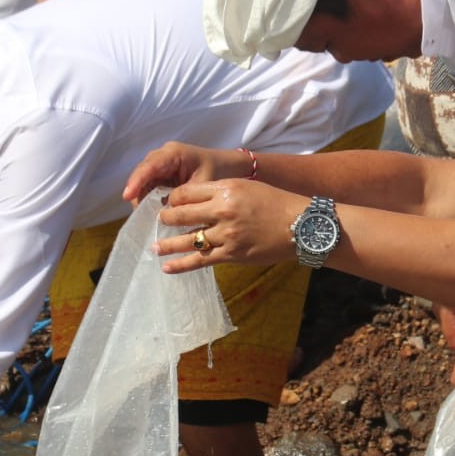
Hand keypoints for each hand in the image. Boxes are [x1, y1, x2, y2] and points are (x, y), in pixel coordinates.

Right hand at [124, 143, 247, 205]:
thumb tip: (165, 212)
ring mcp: (160, 165)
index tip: (127, 196)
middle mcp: (162, 156)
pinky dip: (149, 199)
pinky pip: (149, 186)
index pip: (150, 166)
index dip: (137, 181)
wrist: (228, 167)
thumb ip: (184, 197)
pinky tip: (152, 212)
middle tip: (138, 214)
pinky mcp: (161, 174)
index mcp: (173, 153)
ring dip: (143, 198)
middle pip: (142, 174)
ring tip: (145, 216)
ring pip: (143, 181)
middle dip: (137, 193)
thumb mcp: (202, 185)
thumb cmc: (218, 171)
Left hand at [153, 180, 304, 272]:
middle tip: (158, 222)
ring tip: (154, 247)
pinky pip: (199, 260)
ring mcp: (225, 234)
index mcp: (225, 189)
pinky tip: (167, 267)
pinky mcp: (231, 254)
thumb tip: (196, 201)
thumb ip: (221, 191)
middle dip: (165, 219)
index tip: (166, 203)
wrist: (300, 226)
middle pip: (181, 214)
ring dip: (167, 244)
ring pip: (187, 240)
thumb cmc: (276, 204)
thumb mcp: (247, 187)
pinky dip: (180, 265)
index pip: (186, 193)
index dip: (172, 199)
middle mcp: (222, 210)